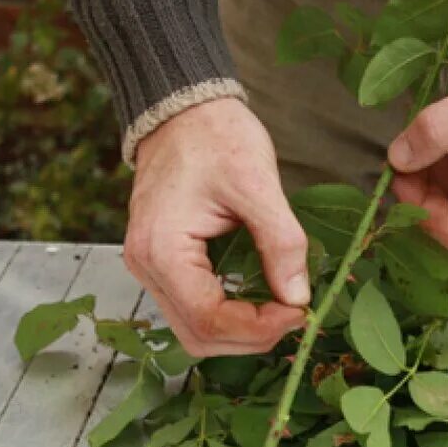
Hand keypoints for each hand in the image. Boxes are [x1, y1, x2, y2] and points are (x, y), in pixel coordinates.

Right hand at [126, 99, 308, 355]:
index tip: (301, 312)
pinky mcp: (164, 265)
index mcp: (162, 250)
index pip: (209, 319)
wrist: (184, 109)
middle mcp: (146, 267)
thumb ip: (282, 243)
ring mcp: (151, 269)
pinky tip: (262, 299)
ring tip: (282, 310)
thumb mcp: (258, 184)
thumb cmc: (216, 137)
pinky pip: (195, 310)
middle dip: (252, 337)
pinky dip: (230, 316)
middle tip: (296, 315)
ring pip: (195, 331)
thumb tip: (299, 298)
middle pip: (199, 336)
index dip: (259, 328)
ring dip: (241, 332)